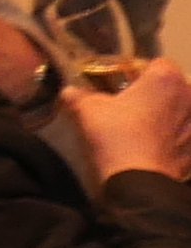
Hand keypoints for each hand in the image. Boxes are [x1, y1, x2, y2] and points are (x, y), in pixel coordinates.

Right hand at [69, 60, 190, 182]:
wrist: (138, 183)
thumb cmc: (115, 135)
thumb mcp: (86, 110)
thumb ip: (78, 95)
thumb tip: (69, 91)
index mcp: (166, 79)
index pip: (157, 63)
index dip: (138, 72)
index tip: (121, 84)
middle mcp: (189, 97)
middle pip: (175, 87)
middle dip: (158, 94)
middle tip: (134, 106)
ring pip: (183, 113)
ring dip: (170, 117)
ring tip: (147, 129)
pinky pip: (186, 138)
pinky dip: (176, 140)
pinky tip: (157, 149)